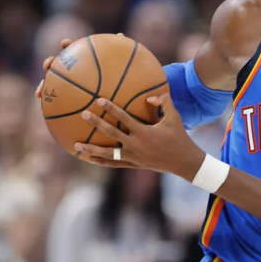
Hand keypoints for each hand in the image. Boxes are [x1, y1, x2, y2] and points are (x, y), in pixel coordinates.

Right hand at [35, 33, 124, 98]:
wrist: (116, 101)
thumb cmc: (118, 83)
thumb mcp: (122, 70)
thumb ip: (120, 54)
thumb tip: (120, 35)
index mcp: (83, 63)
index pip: (73, 50)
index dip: (67, 45)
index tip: (65, 43)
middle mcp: (73, 72)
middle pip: (58, 65)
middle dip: (50, 63)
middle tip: (48, 65)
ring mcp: (69, 86)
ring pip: (52, 84)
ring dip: (43, 86)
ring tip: (39, 93)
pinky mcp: (68, 100)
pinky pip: (58, 104)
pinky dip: (51, 107)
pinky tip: (46, 113)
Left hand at [74, 94, 204, 179]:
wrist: (183, 161)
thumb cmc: (179, 137)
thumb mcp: (175, 117)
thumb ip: (164, 102)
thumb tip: (149, 97)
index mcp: (144, 132)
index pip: (123, 118)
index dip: (111, 108)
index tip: (99, 100)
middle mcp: (135, 144)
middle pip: (111, 133)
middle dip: (96, 123)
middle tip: (83, 115)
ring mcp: (133, 156)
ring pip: (108, 153)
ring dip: (91, 148)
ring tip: (76, 144)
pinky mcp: (133, 164)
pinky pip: (114, 163)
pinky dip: (102, 161)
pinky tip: (90, 159)